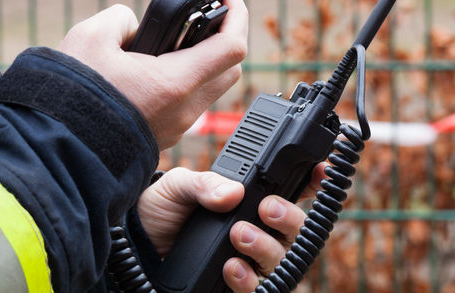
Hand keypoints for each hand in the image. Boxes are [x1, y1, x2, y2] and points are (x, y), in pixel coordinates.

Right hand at [57, 0, 248, 147]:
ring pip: (210, 88)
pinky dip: (186, 80)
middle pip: (229, 68)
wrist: (55, 148)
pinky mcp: (162, 137)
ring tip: (180, 38)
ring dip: (206, 60)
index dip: (237, 11)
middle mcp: (184, 110)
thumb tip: (132, 26)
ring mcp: (175, 128)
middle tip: (209, 13)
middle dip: (226, 35)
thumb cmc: (71, 96)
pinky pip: (188, 104)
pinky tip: (159, 65)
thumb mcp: (91, 36)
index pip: (232, 45)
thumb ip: (120, 18)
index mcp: (175, 84)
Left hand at [135, 165, 326, 292]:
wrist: (136, 242)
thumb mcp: (178, 186)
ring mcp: (248, 260)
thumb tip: (234, 192)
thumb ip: (204, 184)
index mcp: (249, 199)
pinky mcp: (234, 284)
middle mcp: (256, 230)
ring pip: (282, 260)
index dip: (313, 181)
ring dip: (267, 248)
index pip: (292, 191)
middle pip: (296, 229)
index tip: (318, 173)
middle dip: (288, 219)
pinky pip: (258, 289)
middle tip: (265, 210)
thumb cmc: (161, 209)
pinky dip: (249, 279)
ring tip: (238, 235)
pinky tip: (231, 267)